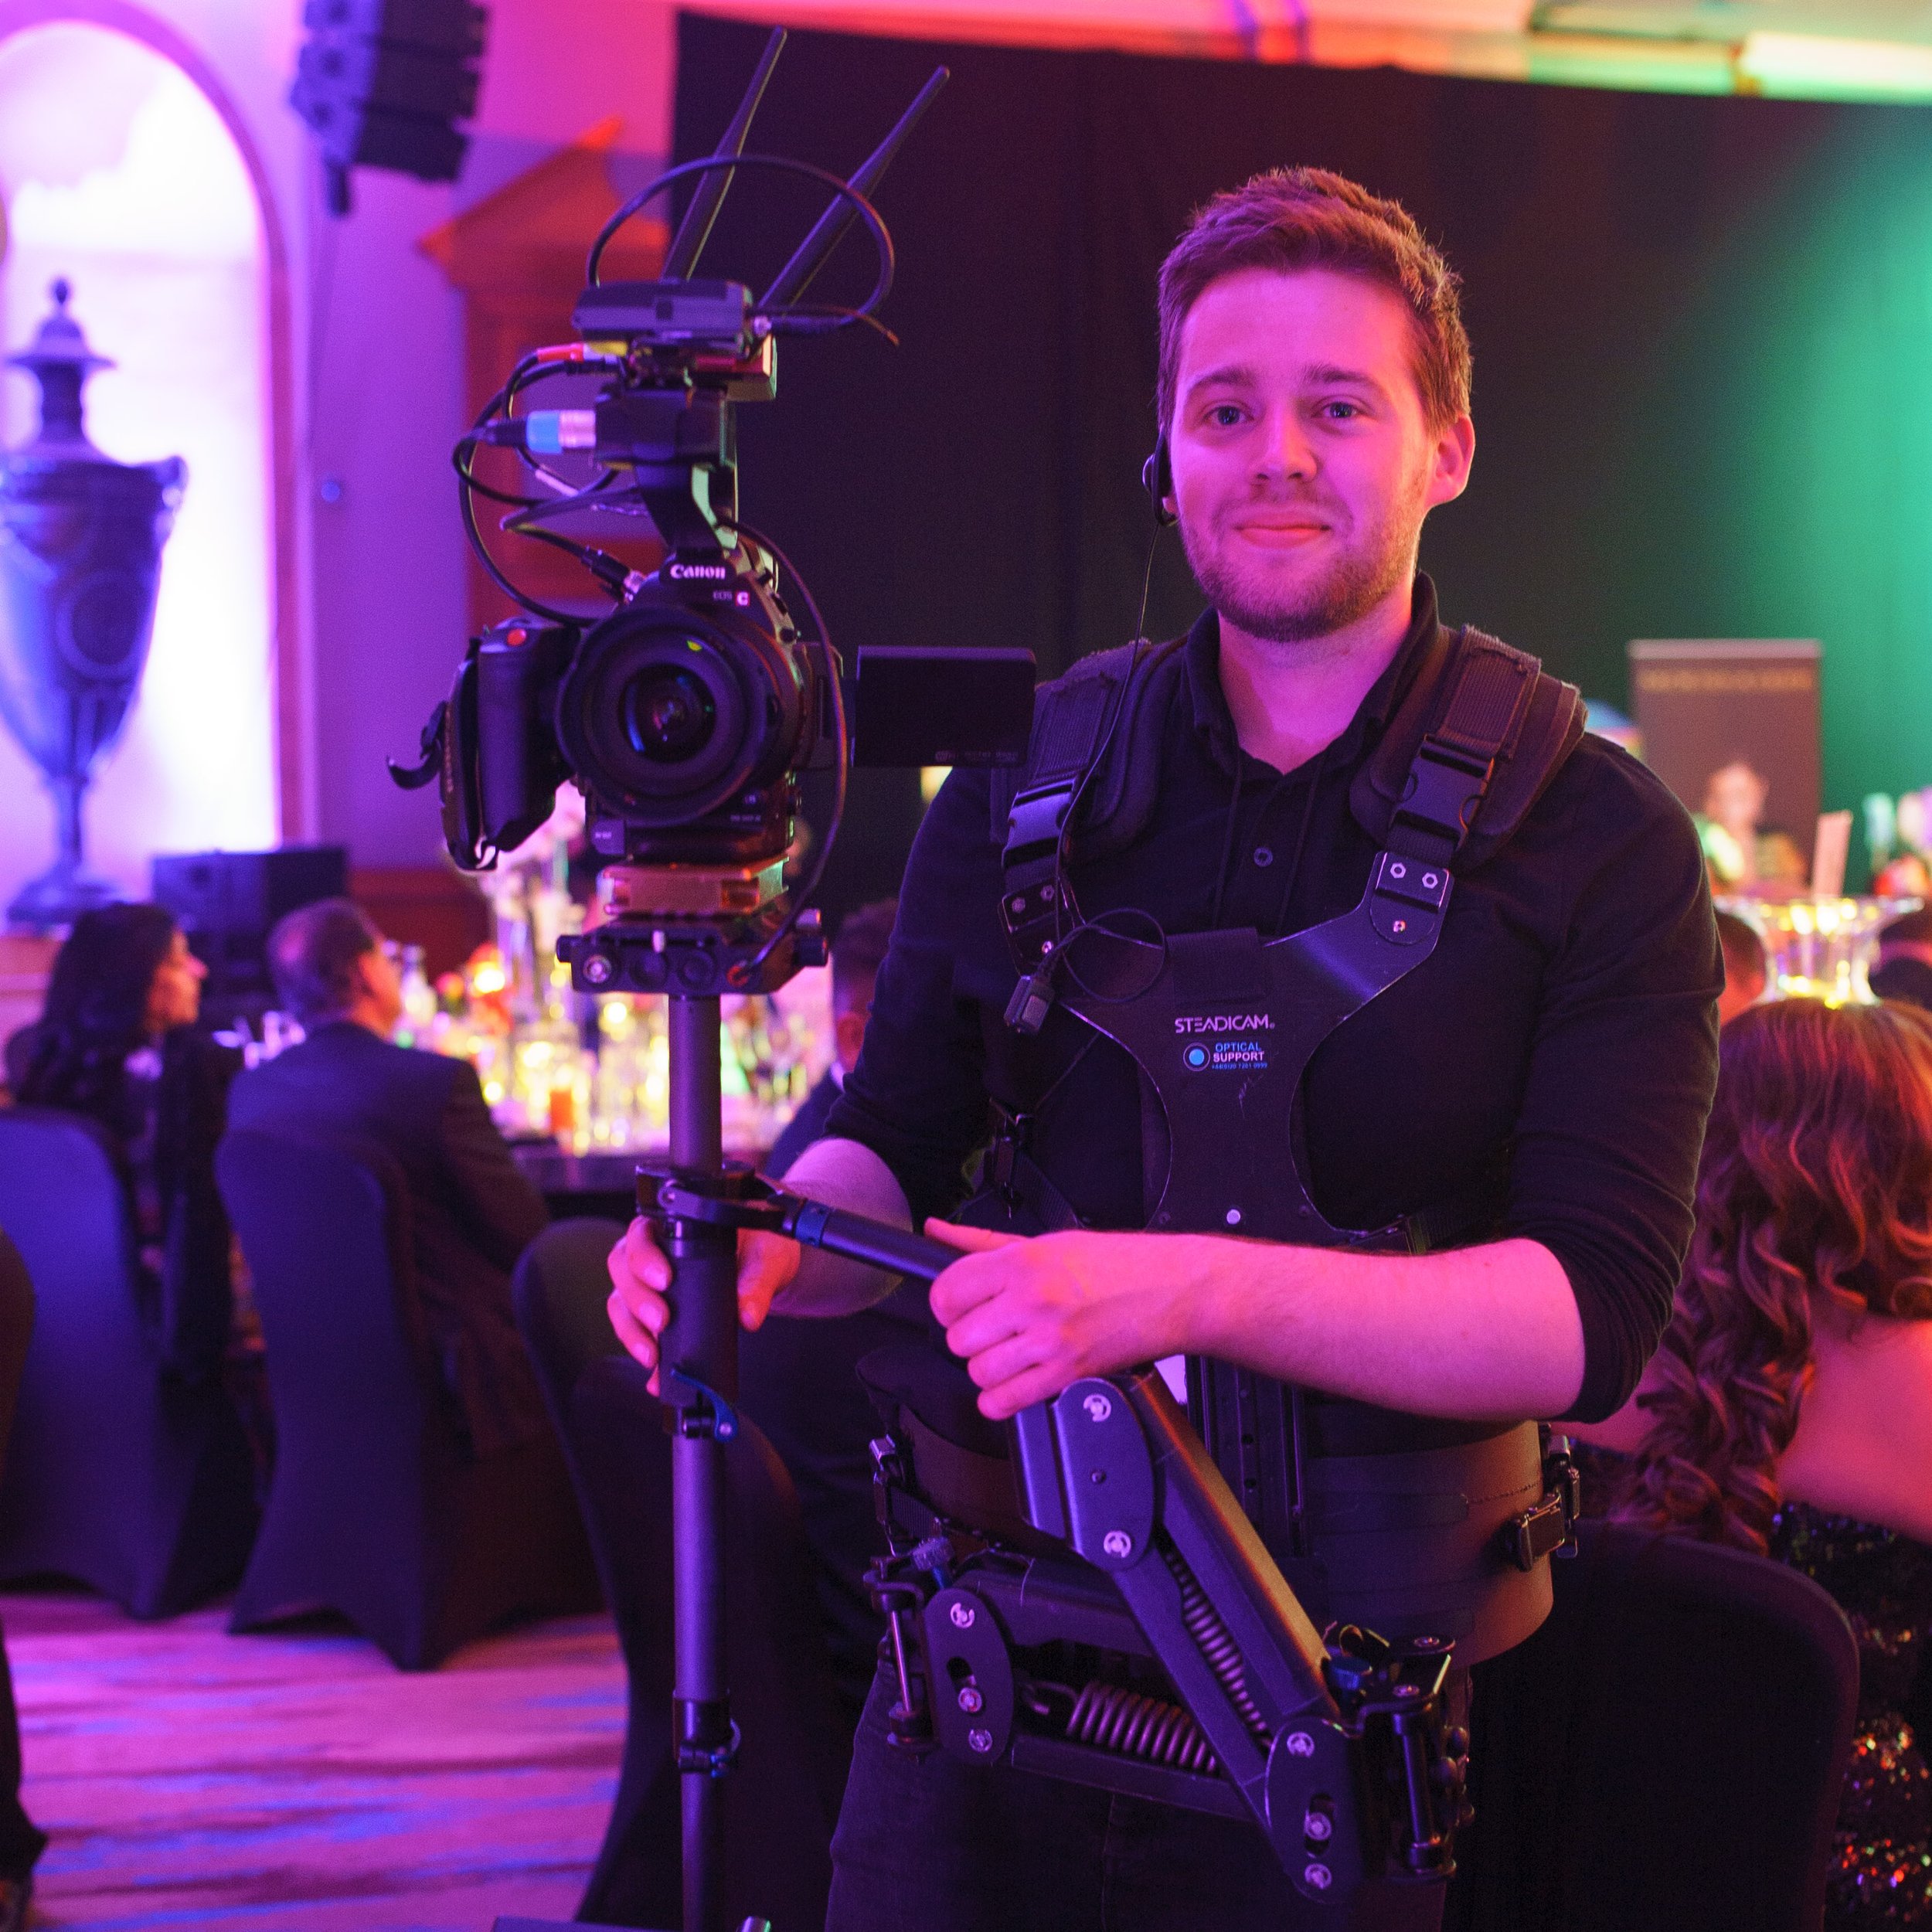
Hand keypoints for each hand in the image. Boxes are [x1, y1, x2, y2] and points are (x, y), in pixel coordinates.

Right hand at [605, 1215, 800, 1394]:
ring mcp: (649, 1286)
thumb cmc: (761, 1249)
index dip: (644, 1257)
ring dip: (632, 1331)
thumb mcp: (765, 1257)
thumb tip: (747, 1315)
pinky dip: (643, 1352)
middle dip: (637, 1299)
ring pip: (621, 1304)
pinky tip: (655, 1373)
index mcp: (673, 1227)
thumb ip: (757, 1281)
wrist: (767, 1271)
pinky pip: (636, 1333)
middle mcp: (653, 1254)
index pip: (640, 1234)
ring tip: (653, 1354)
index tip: (665, 1280)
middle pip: (622, 1271)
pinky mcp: (654, 1315)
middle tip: (661, 1321)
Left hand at [925, 1219, 1190, 1419]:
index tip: (958, 1304)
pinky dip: (1000, 1398)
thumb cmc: (1115, 1264)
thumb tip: (937, 1232)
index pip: (948, 1291)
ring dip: (986, 1366)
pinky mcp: (1067, 1374)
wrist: (1171, 1290)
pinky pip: (1006, 1401)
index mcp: (1022, 1262)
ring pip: (978, 1371)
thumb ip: (983, 1242)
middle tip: (989, 1327)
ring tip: (1007, 1351)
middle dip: (968, 1335)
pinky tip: (1014, 1379)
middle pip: (958, 1336)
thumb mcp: (1045, 1241)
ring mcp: (1050, 1341)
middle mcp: (1032, 1300)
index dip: (946, 1302)